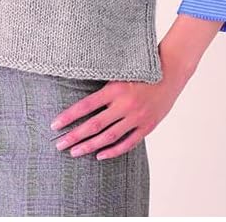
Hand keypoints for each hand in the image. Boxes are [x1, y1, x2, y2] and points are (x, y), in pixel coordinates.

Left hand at [49, 73, 185, 159]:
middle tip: (59, 145)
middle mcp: (125, 104)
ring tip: (74, 152)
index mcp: (115, 89)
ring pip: (109, 137)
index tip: (54, 125)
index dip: (69, 117)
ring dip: (90, 146)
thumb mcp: (120, 72)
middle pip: (94, 125)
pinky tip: (100, 155)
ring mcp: (137, 117)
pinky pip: (127, 143)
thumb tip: (81, 98)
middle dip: (75, 136)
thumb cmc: (142, 70)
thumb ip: (104, 86)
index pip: (85, 106)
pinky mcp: (147, 126)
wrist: (171, 72)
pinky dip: (113, 151)